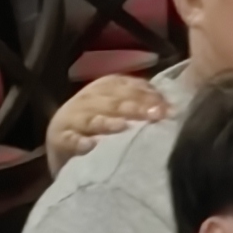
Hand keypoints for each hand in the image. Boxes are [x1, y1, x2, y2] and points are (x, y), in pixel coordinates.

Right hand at [46, 73, 168, 166]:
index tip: (168, 109)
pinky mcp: (60, 138)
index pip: (128, 86)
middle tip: (155, 116)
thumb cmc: (102, 127)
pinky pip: (70, 140)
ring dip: (107, 122)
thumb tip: (172, 108)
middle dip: (134, 107)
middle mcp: (88, 98)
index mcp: (105, 86)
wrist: (64, 144)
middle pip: (112, 101)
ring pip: (92, 118)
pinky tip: (90, 146)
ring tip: (123, 127)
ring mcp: (72, 117)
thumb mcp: (120, 109)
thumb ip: (142, 104)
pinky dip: (79, 143)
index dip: (148, 96)